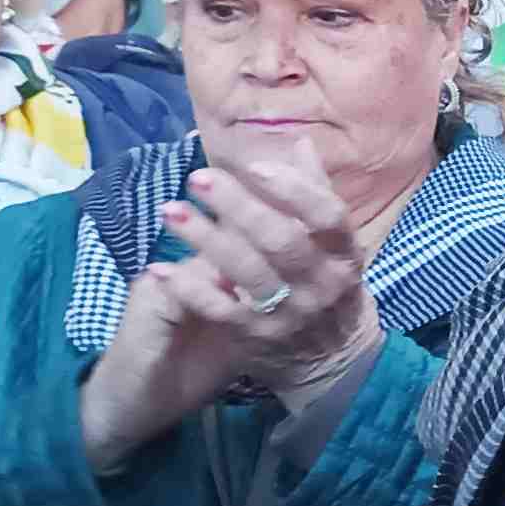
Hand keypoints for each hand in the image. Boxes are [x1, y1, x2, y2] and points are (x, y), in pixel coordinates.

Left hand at [76, 137, 378, 470]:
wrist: (335, 363)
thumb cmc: (330, 288)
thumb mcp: (335, 245)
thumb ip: (315, 194)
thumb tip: (299, 142)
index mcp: (345, 253)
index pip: (327, 216)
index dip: (293, 189)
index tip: (254, 166)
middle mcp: (323, 284)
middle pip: (281, 240)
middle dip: (238, 206)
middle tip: (197, 178)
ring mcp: (291, 313)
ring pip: (247, 273)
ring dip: (205, 240)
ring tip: (170, 211)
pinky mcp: (260, 338)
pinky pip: (221, 311)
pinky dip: (189, 290)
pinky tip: (159, 268)